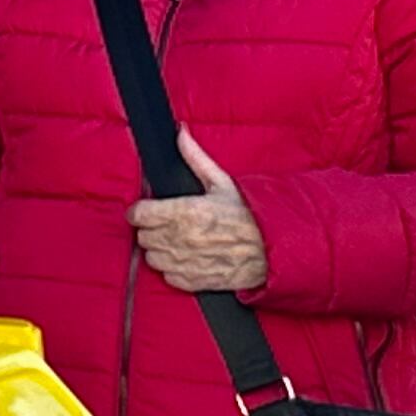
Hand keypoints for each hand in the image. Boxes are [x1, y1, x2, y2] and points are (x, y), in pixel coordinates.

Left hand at [129, 130, 268, 293]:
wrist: (275, 248)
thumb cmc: (251, 215)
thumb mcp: (223, 182)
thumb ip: (195, 158)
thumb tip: (180, 134)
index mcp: (185, 212)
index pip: (139, 214)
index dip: (140, 211)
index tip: (145, 210)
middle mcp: (182, 239)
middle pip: (143, 237)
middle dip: (151, 229)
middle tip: (165, 224)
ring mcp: (187, 263)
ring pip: (153, 258)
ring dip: (160, 250)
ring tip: (176, 241)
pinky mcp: (196, 281)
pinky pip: (169, 277)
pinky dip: (173, 270)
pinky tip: (186, 258)